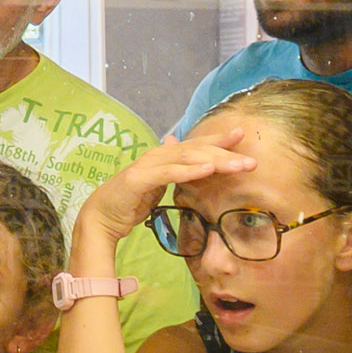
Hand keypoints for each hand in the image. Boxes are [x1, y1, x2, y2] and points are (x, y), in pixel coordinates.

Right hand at [77, 134, 254, 249]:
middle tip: (252, 160)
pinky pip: (170, 173)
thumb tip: (190, 161)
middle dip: (226, 153)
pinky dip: (190, 170)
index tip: (242, 135)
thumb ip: (174, 173)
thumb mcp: (158, 186)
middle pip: (197, 150)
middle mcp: (157, 155)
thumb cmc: (129, 203)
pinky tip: (208, 169)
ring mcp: (148, 166)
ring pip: (188, 159)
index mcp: (163, 157)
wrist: (100, 217)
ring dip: (215, 160)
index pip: (196, 146)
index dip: (219, 140)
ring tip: (237, 165)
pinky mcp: (140, 179)